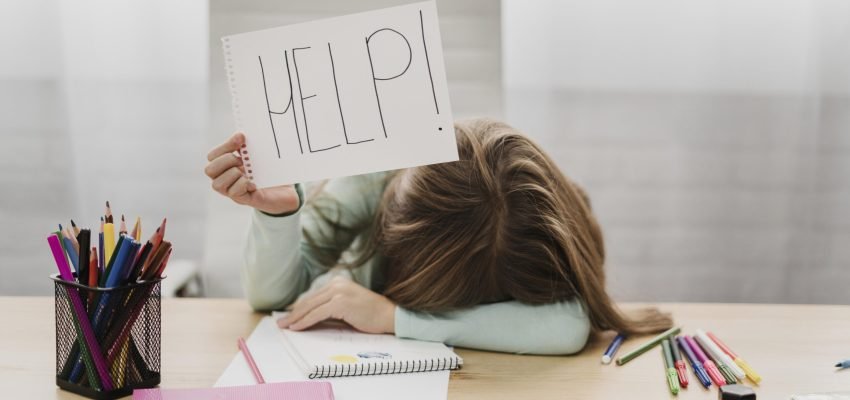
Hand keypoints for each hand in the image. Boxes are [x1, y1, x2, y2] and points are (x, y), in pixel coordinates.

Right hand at [205, 132, 298, 214]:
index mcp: (226, 167)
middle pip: (209, 170)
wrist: (285, 191)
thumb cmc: (268, 172)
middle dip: (226, 161)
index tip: (242, 138)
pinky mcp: (243, 200)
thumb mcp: (256, 156)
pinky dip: (243, 184)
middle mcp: (225, 180)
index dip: (225, 146)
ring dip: (234, 174)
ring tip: (248, 173)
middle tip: (242, 160)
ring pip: (217, 184)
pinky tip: (254, 183)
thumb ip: (246, 147)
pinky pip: (233, 193)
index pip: (212, 156)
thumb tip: (239, 135)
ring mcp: (232, 192)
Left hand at [277, 277, 396, 333]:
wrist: (389, 315)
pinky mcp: (340, 302)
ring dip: (295, 318)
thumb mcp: (347, 308)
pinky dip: (305, 321)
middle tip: (281, 323)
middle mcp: (336, 284)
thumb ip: (330, 310)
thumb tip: (310, 319)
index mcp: (338, 283)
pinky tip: (297, 327)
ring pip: (310, 307)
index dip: (299, 308)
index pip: (313, 297)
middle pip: (309, 300)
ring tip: (285, 326)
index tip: (288, 317)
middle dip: (293, 313)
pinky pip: (317, 314)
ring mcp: (338, 292)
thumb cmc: (370, 315)